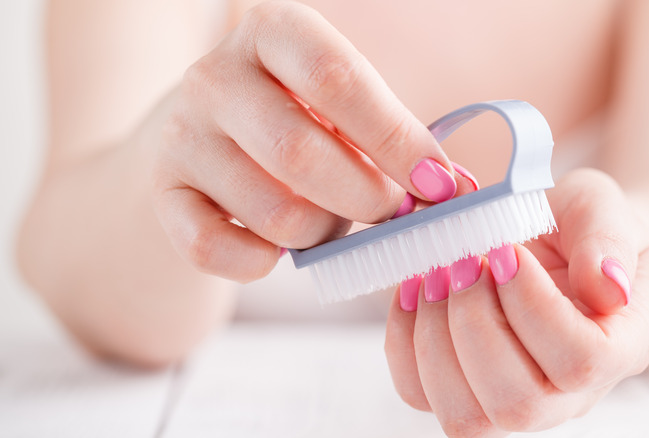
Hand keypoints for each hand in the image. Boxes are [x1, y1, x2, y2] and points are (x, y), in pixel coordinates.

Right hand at [152, 1, 457, 281]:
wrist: (201, 136)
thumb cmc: (295, 117)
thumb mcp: (341, 105)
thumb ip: (391, 137)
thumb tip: (452, 189)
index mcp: (273, 33)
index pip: (339, 79)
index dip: (397, 140)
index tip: (438, 185)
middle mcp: (215, 75)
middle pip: (301, 153)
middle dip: (366, 198)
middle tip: (391, 212)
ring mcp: (180, 134)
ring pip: (273, 214)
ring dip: (321, 233)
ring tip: (328, 219)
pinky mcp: (161, 193)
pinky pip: (217, 250)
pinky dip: (261, 263)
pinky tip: (274, 246)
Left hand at [385, 168, 648, 435]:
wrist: (553, 240)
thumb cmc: (578, 225)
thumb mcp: (600, 206)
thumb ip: (608, 238)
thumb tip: (608, 287)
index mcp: (619, 347)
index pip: (581, 361)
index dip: (532, 307)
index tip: (504, 252)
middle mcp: (568, 393)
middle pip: (518, 402)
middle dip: (474, 322)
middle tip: (463, 260)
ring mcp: (511, 399)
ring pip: (466, 416)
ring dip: (435, 338)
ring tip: (436, 273)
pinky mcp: (461, 388)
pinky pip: (419, 394)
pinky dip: (404, 342)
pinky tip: (413, 288)